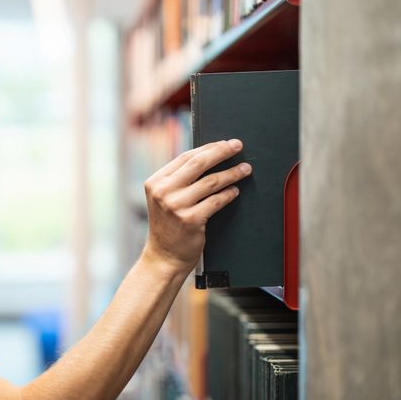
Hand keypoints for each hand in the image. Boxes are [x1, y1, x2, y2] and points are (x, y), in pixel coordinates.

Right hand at [142, 139, 251, 271]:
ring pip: (211, 182)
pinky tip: (236, 192)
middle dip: (222, 152)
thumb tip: (209, 158)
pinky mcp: (190, 220)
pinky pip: (216, 201)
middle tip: (238, 146)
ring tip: (245, 169)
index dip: (208, 148)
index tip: (224, 143)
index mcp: (155, 182)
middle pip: (199, 164)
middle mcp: (163, 192)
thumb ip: (178, 180)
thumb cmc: (168, 227)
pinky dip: (229, 194)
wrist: (164, 256)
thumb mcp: (164, 199)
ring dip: (232, 174)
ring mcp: (176, 206)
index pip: (185, 157)